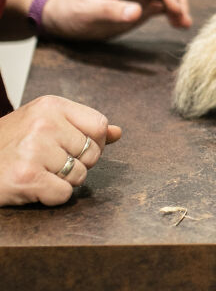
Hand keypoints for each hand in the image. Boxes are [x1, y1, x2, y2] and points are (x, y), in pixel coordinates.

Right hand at [0, 95, 121, 205]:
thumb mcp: (44, 124)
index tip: (73, 148)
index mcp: (51, 106)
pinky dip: (50, 197)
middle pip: (93, 153)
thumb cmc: (9, 145)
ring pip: (80, 176)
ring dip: (62, 182)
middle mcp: (44, 123)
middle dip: (77, 164)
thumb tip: (117, 133)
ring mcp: (34, 149)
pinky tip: (32, 186)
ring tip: (37, 172)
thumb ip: (82, 127)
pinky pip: (63, 194)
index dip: (93, 143)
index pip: (99, 125)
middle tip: (48, 162)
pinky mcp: (26, 176)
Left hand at [41, 0, 191, 39]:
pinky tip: (178, 24)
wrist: (59, 16)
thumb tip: (138, 12)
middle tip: (181, 17)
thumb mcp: (87, 11)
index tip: (174, 9)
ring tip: (183, 24)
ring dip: (178, 5)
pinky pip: (161, 6)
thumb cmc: (70, 11)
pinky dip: (173, 13)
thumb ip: (112, 10)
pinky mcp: (138, 9)